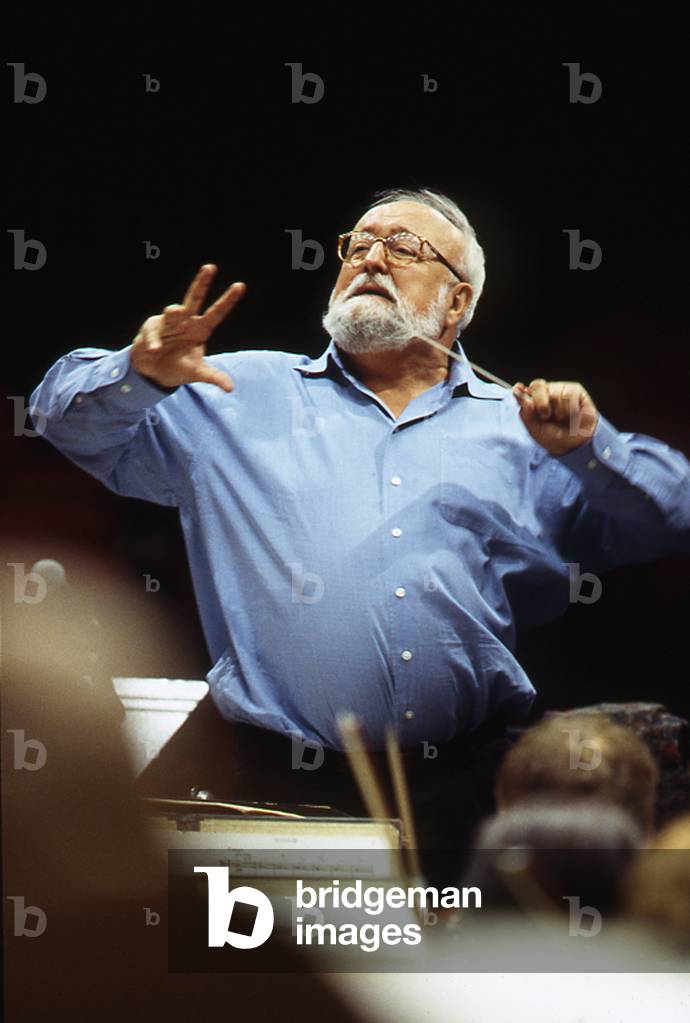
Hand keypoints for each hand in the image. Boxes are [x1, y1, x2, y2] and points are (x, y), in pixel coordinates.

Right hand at [130, 265, 245, 391]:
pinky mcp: (152, 327)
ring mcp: (168, 322)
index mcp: (200, 329)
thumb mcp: (196, 373)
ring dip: (174, 311)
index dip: (228, 300)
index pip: (217, 313)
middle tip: (210, 267)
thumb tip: (231, 388)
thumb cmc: (178, 367)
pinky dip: (154, 340)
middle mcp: (186, 321)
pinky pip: (154, 331)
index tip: (240, 285)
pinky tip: (155, 350)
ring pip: (172, 311)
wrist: (153, 372)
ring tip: (175, 312)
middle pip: (195, 298)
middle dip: (202, 283)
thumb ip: (212, 377)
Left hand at [512, 378, 598, 454]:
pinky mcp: (575, 390)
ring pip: (554, 393)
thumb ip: (526, 411)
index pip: (522, 390)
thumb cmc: (554, 436)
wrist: (574, 445)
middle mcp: (544, 392)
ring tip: (562, 419)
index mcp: (531, 401)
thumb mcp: (535, 429)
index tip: (518, 390)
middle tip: (545, 416)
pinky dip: (569, 409)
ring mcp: (559, 389)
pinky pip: (568, 395)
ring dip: (558, 411)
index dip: (520, 391)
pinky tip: (572, 415)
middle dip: (541, 403)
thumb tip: (518, 391)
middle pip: (537, 385)